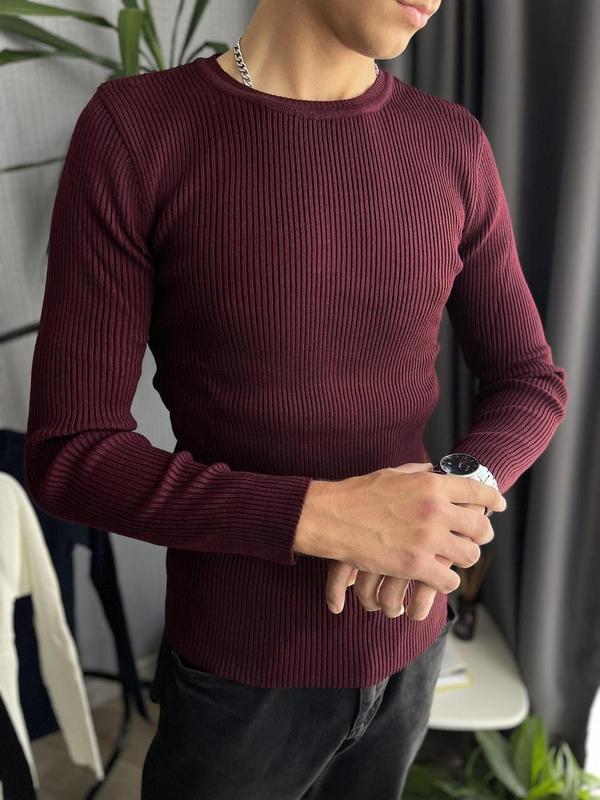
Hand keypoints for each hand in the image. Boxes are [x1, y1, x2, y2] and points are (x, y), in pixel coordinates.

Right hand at [296, 459, 502, 608]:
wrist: (333, 517)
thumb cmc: (359, 494)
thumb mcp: (394, 475)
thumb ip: (420, 474)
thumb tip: (436, 471)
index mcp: (431, 485)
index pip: (476, 490)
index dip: (492, 499)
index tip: (498, 506)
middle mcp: (435, 510)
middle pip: (479, 526)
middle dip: (482, 533)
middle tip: (477, 537)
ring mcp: (427, 539)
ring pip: (468, 556)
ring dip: (464, 558)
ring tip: (456, 559)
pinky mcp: (415, 565)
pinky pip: (448, 580)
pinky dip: (445, 581)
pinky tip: (437, 577)